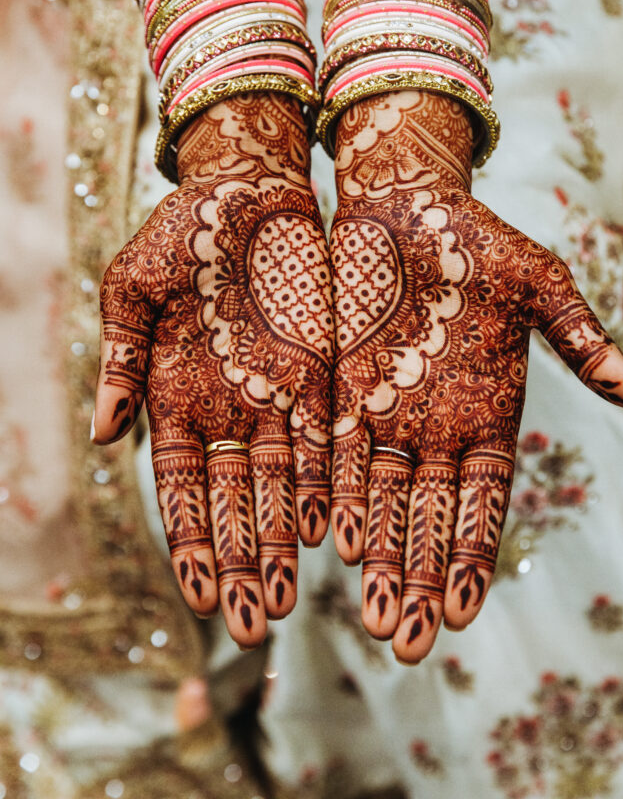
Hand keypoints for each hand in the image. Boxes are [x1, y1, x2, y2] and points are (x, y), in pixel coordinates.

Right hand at [92, 95, 333, 646]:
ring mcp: (277, 397)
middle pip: (234, 503)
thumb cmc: (184, 232)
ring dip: (283, 542)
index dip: (189, 540)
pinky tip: (331, 530)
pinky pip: (326, 441)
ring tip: (289, 599)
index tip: (198, 593)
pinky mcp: (323, 375)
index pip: (180, 487)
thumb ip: (121, 354)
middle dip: (240, 563)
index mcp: (175, 396)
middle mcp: (227, 410)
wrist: (252, 187)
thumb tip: (100, 431)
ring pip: (282, 485)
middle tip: (250, 625)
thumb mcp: (136, 285)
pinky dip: (327, 485)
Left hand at [330, 91, 622, 662]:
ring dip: (378, 557)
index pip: (482, 501)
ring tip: (373, 618)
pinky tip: (333, 542)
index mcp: (490, 412)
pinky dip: (336, 496)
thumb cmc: (480, 241)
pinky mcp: (339, 387)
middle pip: (427, 517)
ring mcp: (385, 411)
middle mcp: (436, 425)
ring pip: (380, 499)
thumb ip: (580, 339)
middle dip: (417, 579)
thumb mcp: (538, 284)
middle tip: (405, 643)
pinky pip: (336, 453)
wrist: (405, 203)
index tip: (461, 612)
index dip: (471, 555)